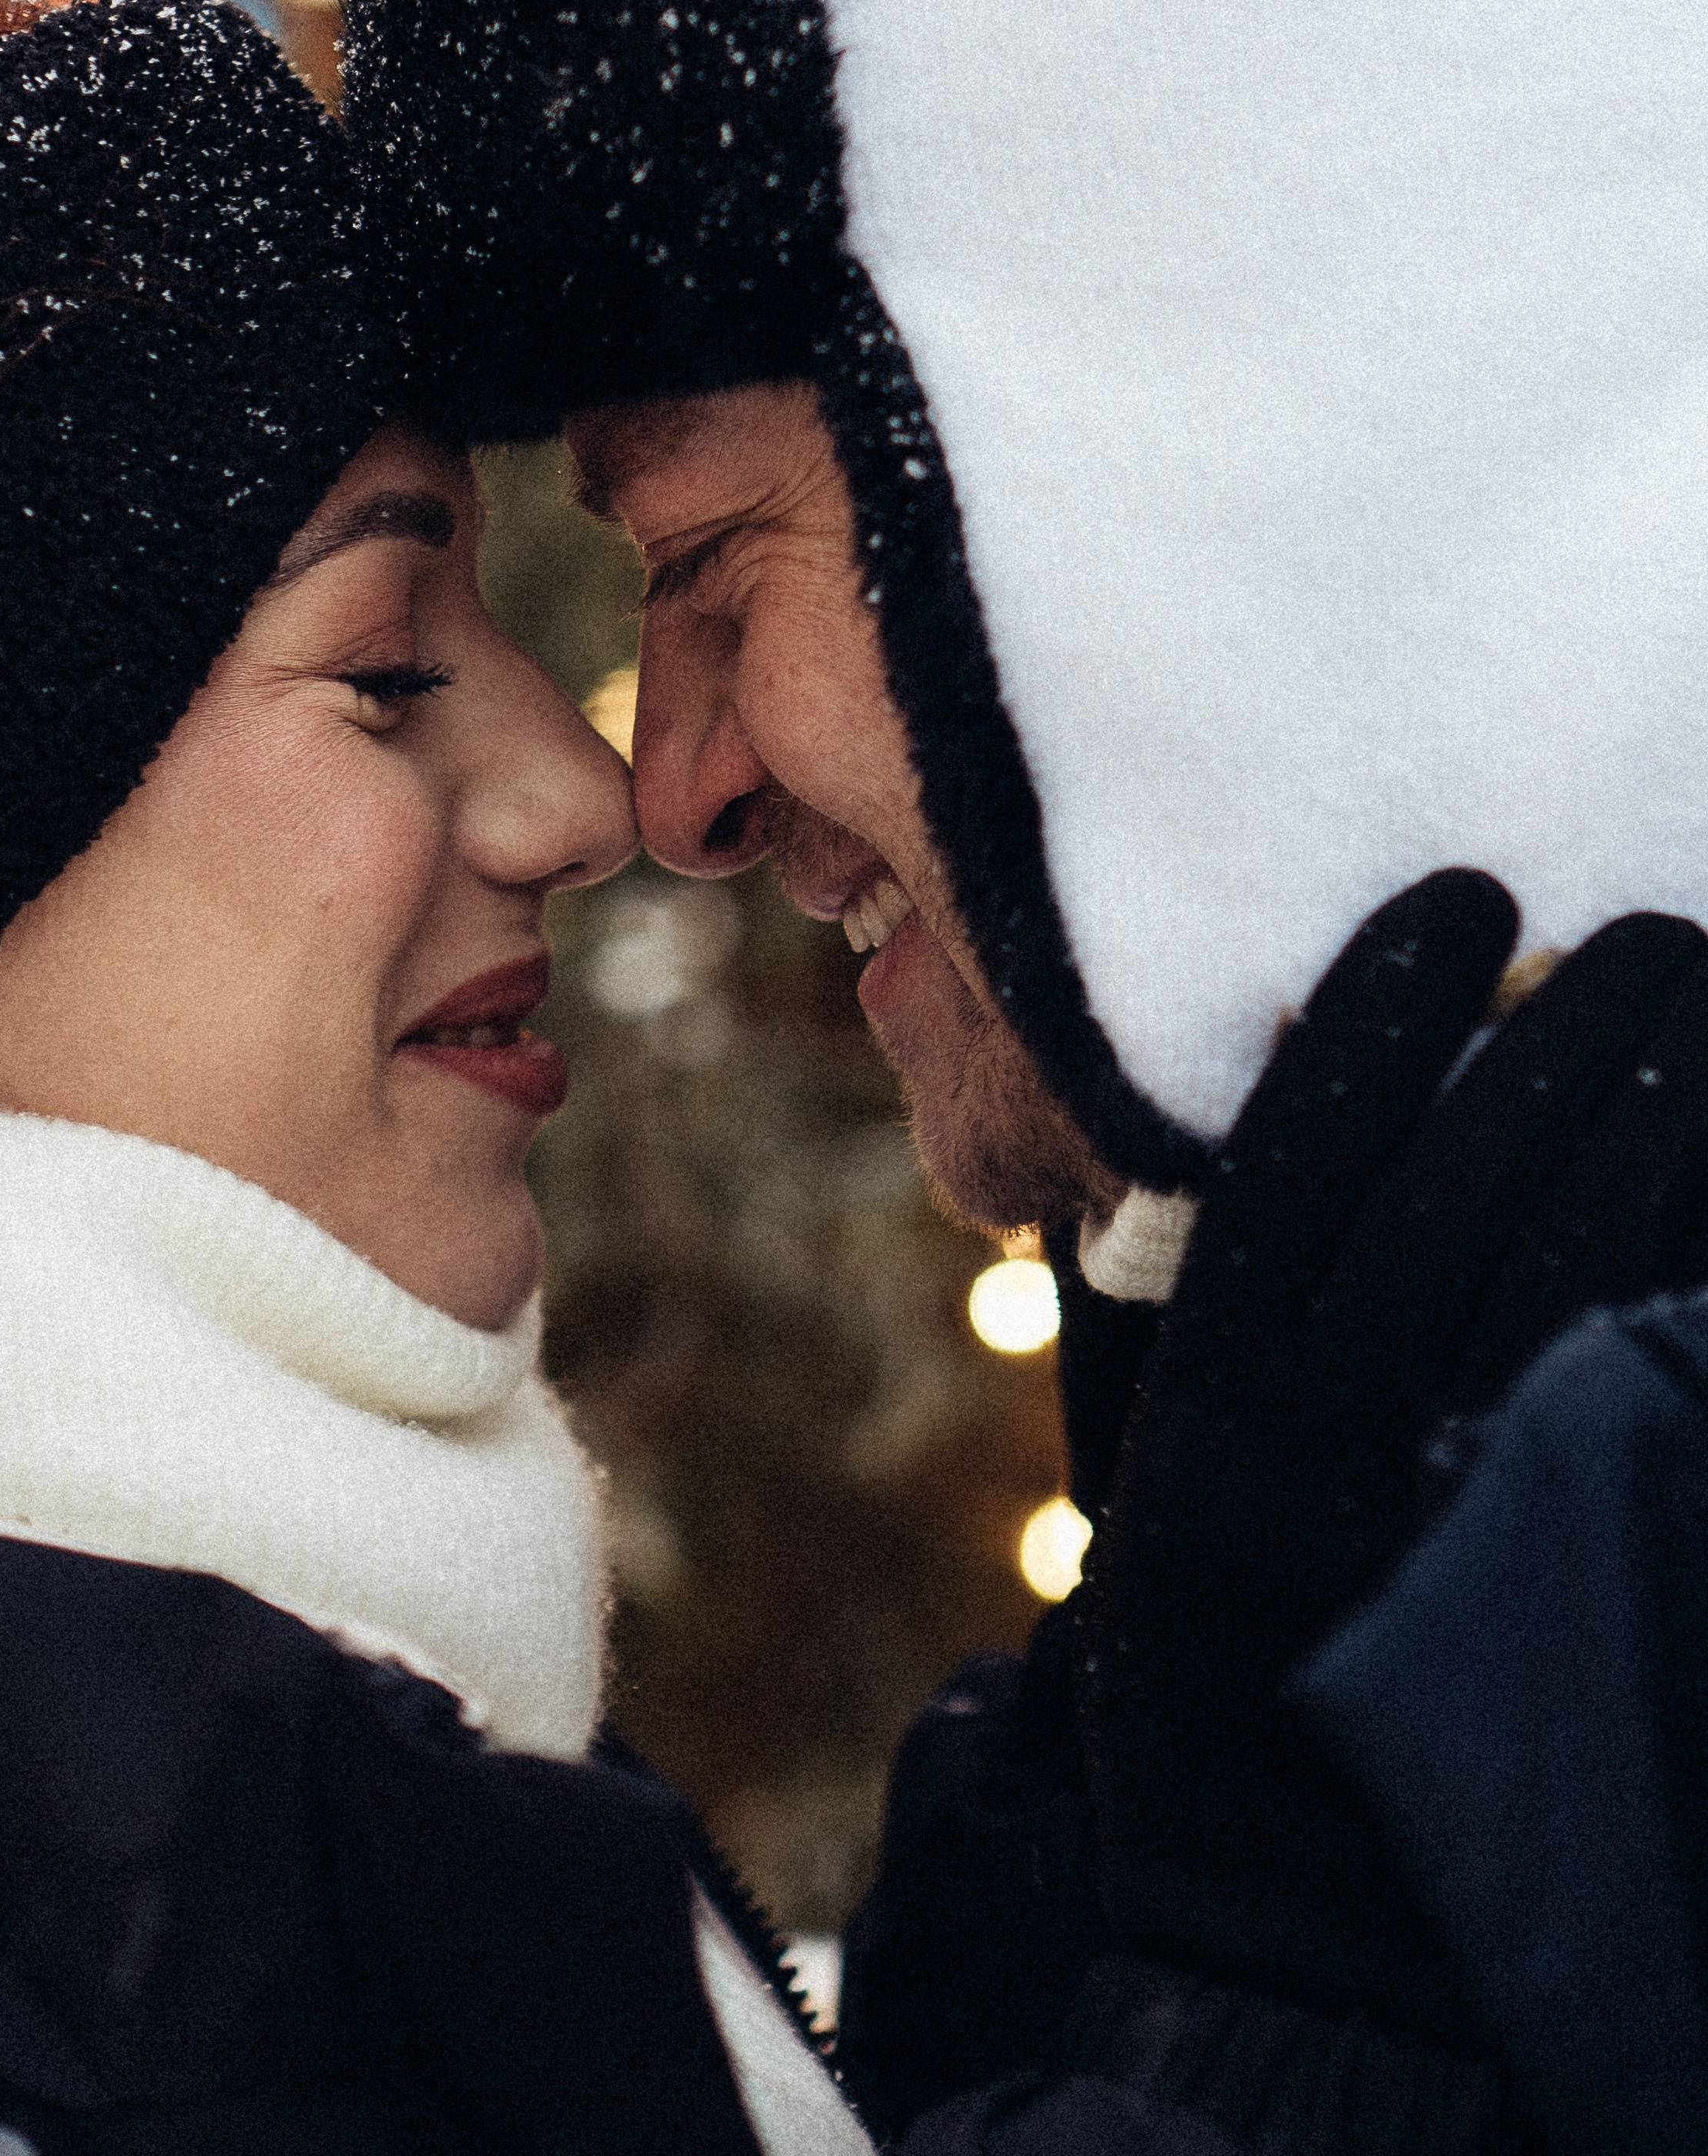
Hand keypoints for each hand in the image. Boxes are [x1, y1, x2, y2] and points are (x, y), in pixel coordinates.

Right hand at [1081, 873, 1707, 2037]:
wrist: (1288, 1917)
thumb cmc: (1211, 1652)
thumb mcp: (1163, 1465)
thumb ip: (1198, 1296)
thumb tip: (1275, 1102)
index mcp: (1222, 1393)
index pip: (1309, 1149)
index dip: (1389, 1008)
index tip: (1460, 901)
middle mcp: (1340, 1435)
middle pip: (1470, 1183)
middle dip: (1573, 1035)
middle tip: (1648, 932)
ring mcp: (1458, 1505)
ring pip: (1579, 1264)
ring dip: (1662, 1113)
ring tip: (1705, 999)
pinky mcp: (1550, 1560)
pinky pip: (1636, 1378)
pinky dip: (1686, 1266)